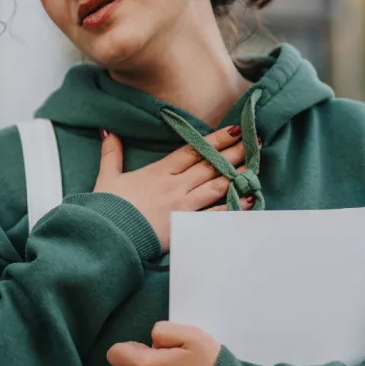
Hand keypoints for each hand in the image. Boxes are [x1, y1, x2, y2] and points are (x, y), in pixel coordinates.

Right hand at [93, 126, 251, 252]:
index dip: (215, 139)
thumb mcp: (107, 177)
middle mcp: (175, 185)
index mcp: (159, 171)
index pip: (193, 150)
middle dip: (234, 151)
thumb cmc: (108, 208)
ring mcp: (183, 205)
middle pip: (210, 165)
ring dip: (238, 174)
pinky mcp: (186, 225)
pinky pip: (214, 213)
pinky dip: (233, 205)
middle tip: (255, 140)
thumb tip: (108, 132)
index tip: (234, 130)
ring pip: (217, 185)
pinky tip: (248, 198)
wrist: (109, 235)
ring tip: (256, 164)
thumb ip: (111, 154)